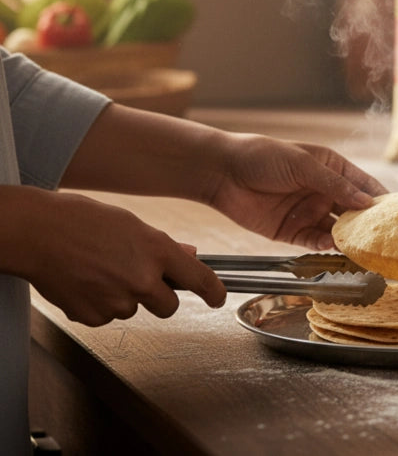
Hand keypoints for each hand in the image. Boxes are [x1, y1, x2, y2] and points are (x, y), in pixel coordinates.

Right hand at [16, 188, 225, 326]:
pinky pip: (107, 317)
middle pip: (169, 306)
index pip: (199, 279)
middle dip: (160, 296)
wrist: (39, 233)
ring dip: (126, 297)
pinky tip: (87, 281)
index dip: (213, 292)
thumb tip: (188, 256)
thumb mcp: (133, 225)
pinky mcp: (93, 317)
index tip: (218, 298)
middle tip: (140, 278)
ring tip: (102, 270)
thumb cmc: (83, 220)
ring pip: (134, 309)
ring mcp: (118, 302)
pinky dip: (101, 304)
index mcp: (158, 251)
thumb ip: (164, 246)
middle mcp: (143, 279)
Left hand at [207, 135, 386, 249]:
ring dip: (347, 239)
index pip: (363, 185)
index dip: (379, 198)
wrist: (223, 173)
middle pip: (353, 212)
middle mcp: (323, 191)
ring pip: (336, 230)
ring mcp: (308, 212)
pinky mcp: (291, 231)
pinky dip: (324, 246)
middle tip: (383, 239)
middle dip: (367, 225)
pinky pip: (314, 242)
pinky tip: (331, 247)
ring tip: (360, 249)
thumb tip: (367, 202)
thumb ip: (335, 185)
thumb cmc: (264, 157)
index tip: (397, 214)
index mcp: (331, 168)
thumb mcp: (303, 165)